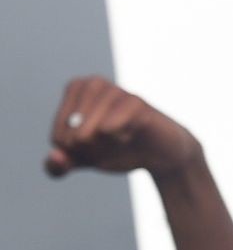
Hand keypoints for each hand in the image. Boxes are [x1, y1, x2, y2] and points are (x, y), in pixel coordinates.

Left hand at [44, 77, 201, 180]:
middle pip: (72, 131)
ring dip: (103, 145)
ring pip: (90, 128)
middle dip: (89, 150)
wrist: (160, 154)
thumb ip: (59, 165)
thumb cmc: (119, 149)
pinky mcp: (136, 103)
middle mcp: (94, 84)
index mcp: (76, 92)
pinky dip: (117, 139)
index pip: (58, 134)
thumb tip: (55, 157)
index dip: (78, 155)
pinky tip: (130, 135)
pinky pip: (110, 127)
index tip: (96, 149)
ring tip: (118, 140)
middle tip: (106, 147)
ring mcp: (116, 91)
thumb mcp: (84, 160)